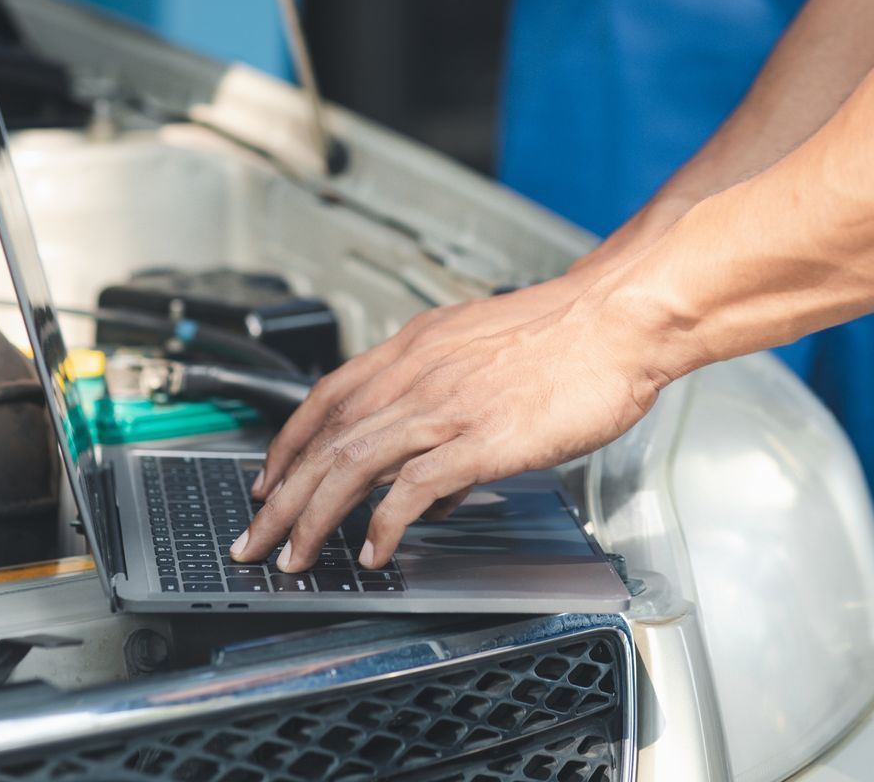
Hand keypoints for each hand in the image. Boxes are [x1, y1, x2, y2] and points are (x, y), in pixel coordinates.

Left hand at [233, 270, 687, 572]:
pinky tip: (375, 550)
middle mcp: (417, 373)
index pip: (327, 396)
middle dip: (282, 495)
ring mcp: (446, 406)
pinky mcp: (482, 438)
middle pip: (327, 438)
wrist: (616, 318)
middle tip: (256, 536)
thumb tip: (434, 463)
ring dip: (314, 516)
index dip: (289, 442)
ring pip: (353, 463)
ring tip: (296, 555)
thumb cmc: (565, 334)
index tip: (268, 477)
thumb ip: (447, 396)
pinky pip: (415, 488)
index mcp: (414, 347)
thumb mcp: (482, 349)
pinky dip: (386, 522)